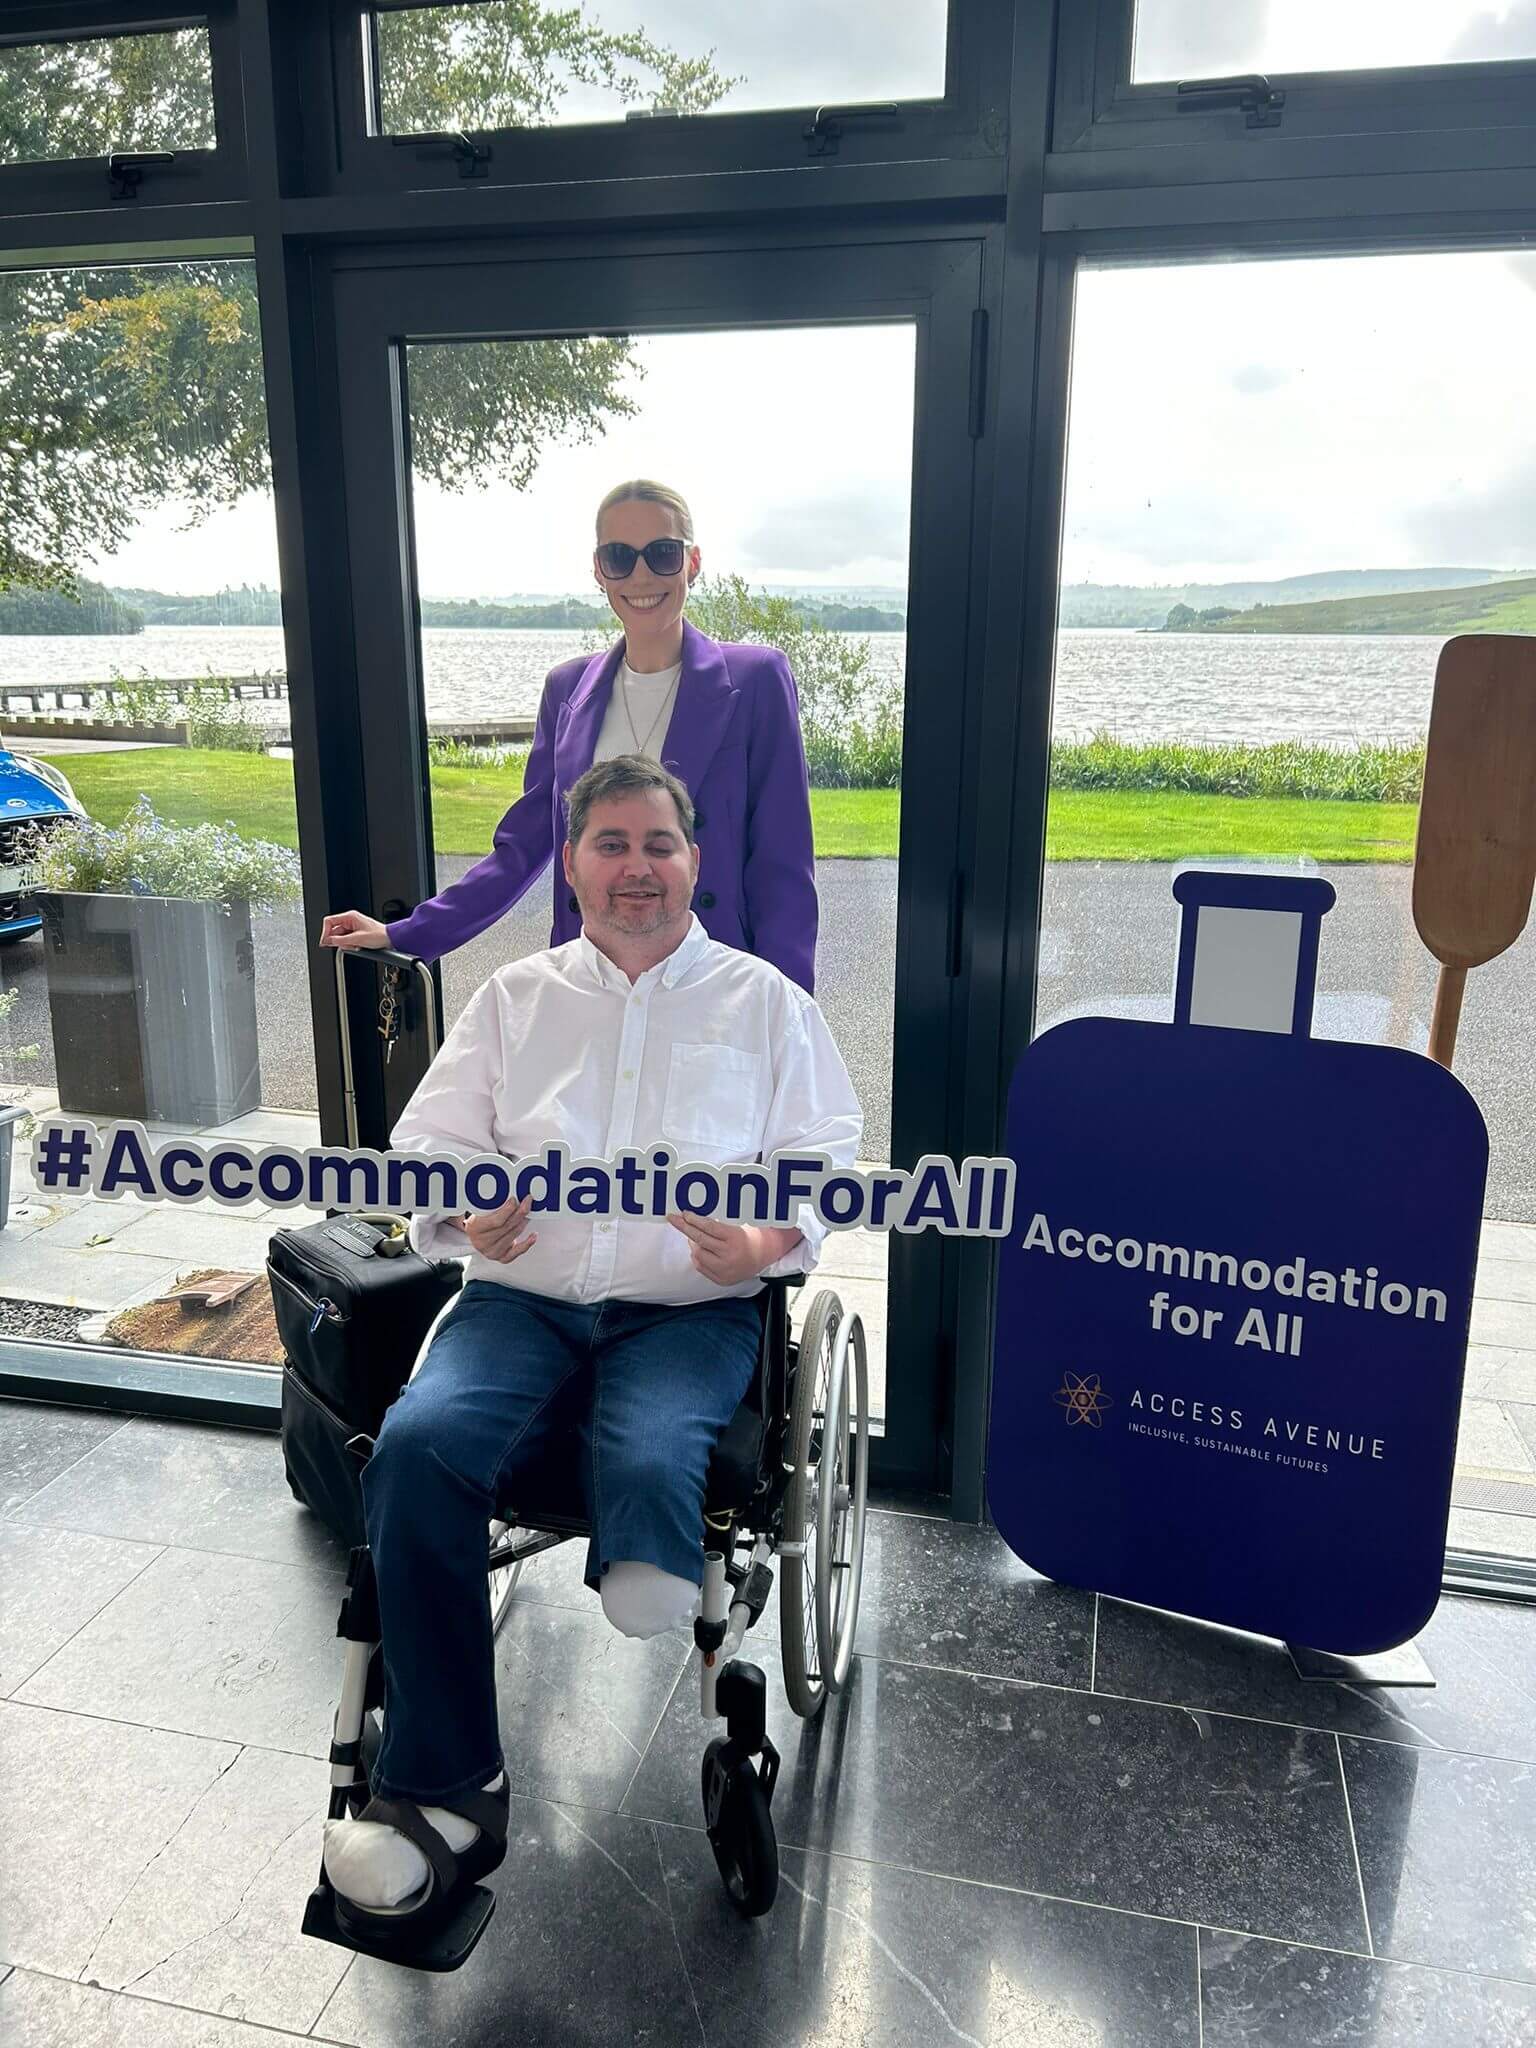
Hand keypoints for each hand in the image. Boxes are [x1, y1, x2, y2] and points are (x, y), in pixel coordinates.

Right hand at [320, 910, 389, 950]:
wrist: (390, 939)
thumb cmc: (379, 935)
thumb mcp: (357, 939)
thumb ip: (341, 940)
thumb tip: (328, 941)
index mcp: (350, 916)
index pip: (329, 921)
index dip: (325, 932)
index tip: (325, 942)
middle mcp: (350, 920)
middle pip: (334, 931)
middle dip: (338, 940)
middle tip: (345, 946)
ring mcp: (353, 926)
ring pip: (340, 937)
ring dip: (345, 944)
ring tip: (355, 946)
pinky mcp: (356, 933)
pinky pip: (347, 939)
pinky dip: (350, 945)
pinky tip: (357, 947)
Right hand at [462, 1193, 536, 1263]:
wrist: (477, 1235)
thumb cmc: (479, 1220)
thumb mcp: (480, 1211)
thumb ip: (493, 1205)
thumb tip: (513, 1197)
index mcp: (474, 1229)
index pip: (496, 1221)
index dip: (508, 1210)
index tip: (515, 1199)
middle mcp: (482, 1243)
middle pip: (507, 1227)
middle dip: (519, 1213)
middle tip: (527, 1202)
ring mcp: (492, 1252)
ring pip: (513, 1235)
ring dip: (523, 1222)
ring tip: (529, 1212)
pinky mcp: (501, 1258)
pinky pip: (517, 1252)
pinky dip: (527, 1243)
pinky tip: (533, 1235)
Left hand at [667, 1214, 799, 1285]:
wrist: (762, 1258)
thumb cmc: (748, 1237)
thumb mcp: (737, 1226)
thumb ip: (717, 1224)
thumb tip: (693, 1217)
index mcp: (735, 1239)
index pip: (709, 1227)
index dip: (694, 1220)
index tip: (684, 1214)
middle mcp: (729, 1255)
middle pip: (700, 1240)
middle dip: (684, 1227)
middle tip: (674, 1219)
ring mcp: (724, 1269)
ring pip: (697, 1254)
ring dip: (692, 1242)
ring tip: (693, 1235)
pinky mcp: (721, 1279)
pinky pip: (700, 1266)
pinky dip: (697, 1256)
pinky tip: (700, 1249)